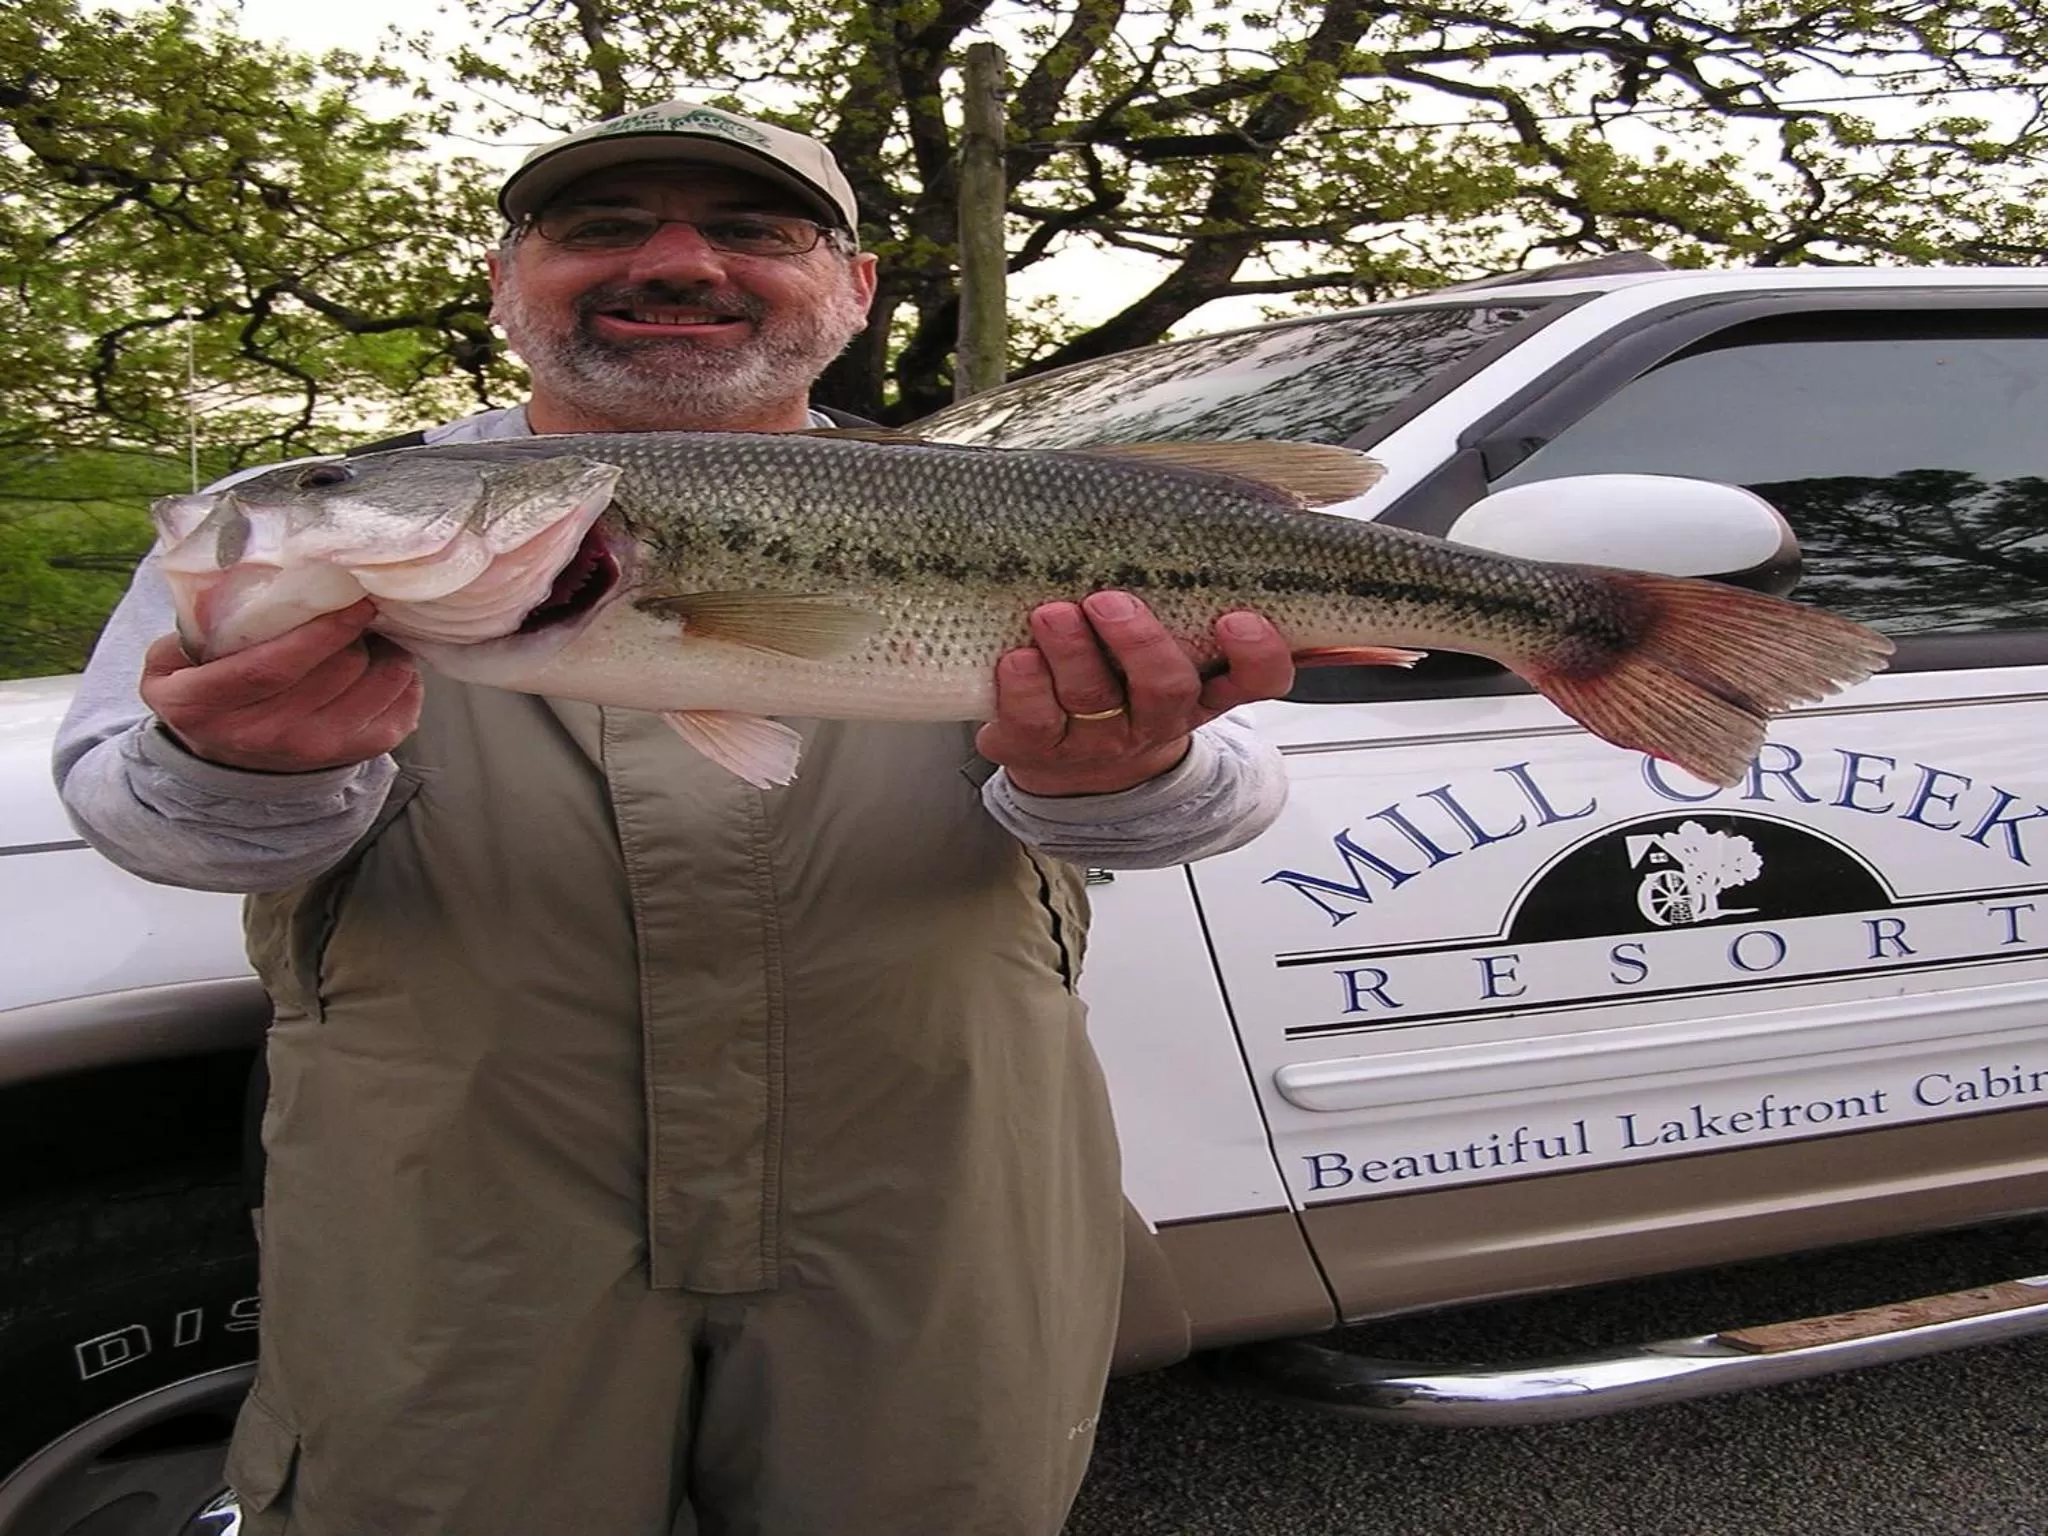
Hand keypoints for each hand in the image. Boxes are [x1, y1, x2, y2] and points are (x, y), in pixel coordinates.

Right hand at [142, 600, 423, 772]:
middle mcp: (260, 735)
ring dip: (387, 651)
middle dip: (360, 631)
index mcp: (202, 704)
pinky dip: (402, 679)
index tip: (353, 599)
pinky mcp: (352, 755)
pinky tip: (384, 661)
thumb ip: (202, 623)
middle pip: (337, 672)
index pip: (274, 667)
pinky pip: (401, 708)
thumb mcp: (173, 659)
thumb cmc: (203, 689)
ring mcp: (310, 750)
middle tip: (363, 602)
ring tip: (373, 632)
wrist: (226, 759)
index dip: (321, 631)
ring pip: (378, 687)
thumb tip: (261, 576)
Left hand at [976, 591, 1294, 796]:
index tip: (1236, 617)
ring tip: (1052, 613)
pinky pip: (1036, 723)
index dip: (1256, 654)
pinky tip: (1017, 658)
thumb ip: (1181, 586)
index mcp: (1205, 685)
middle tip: (1109, 602)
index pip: (1256, 679)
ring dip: (1073, 654)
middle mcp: (1159, 716)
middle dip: (1140, 644)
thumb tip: (1196, 501)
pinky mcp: (1044, 749)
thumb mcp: (1167, 635)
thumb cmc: (1122, 672)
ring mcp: (1103, 737)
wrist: (1069, 755)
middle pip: (1166, 689)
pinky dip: (1026, 689)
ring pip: (1095, 700)